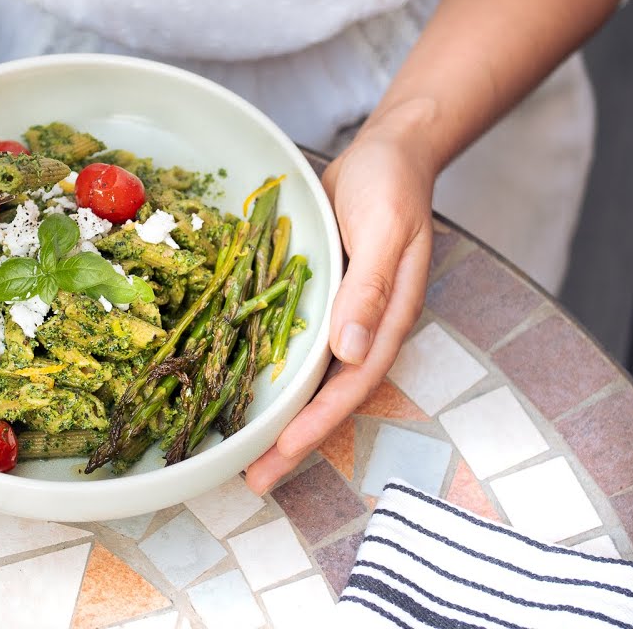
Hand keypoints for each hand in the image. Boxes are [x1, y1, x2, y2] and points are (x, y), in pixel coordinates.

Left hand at [245, 125, 434, 493]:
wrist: (387, 153)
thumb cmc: (391, 186)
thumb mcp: (385, 230)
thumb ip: (369, 289)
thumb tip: (350, 351)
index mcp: (387, 319)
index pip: (351, 384)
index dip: (317, 422)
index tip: (282, 452)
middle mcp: (364, 328)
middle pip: (328, 397)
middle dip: (293, 440)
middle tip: (253, 479)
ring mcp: (341, 317)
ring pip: (309, 379)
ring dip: (280, 417)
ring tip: (242, 455)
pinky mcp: (319, 300)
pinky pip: (293, 345)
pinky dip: (273, 373)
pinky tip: (243, 390)